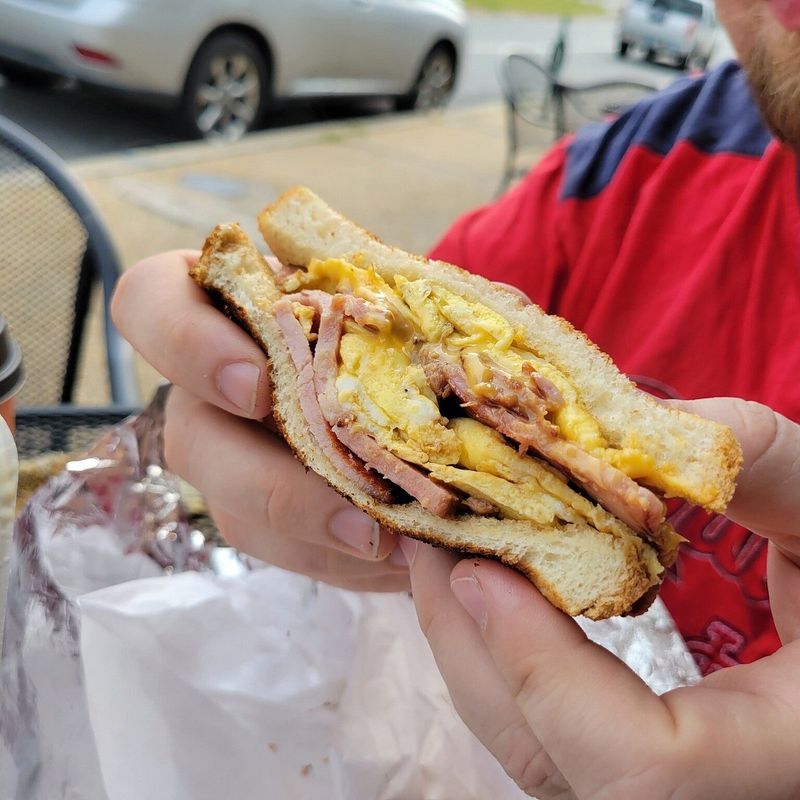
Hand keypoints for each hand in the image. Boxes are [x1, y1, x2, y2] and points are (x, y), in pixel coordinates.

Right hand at [112, 250, 408, 590]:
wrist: (405, 377)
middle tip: (357, 514)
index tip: (255, 385)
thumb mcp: (394, 302)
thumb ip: (394, 314)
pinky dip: (339, 557)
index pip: (151, 304)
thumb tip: (456, 365)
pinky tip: (399, 556)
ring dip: (315, 537)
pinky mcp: (262, 511)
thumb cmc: (393, 320)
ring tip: (399, 547)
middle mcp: (209, 383)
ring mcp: (231, 453)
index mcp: (226, 304)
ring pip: (234, 508)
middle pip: (191, 436)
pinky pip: (282, 548)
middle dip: (269, 484)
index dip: (185, 346)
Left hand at [403, 398, 799, 798]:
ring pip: (536, 757)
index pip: (643, 769)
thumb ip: (758, 463)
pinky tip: (491, 590)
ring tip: (443, 556)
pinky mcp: (645, 762)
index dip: (544, 673)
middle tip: (428, 543)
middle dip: (468, 650)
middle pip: (552, 767)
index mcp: (785, 753)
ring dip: (471, 654)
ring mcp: (678, 787)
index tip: (479, 573)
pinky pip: (547, 734)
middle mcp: (720, 795)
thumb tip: (645, 429)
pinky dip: (502, 663)